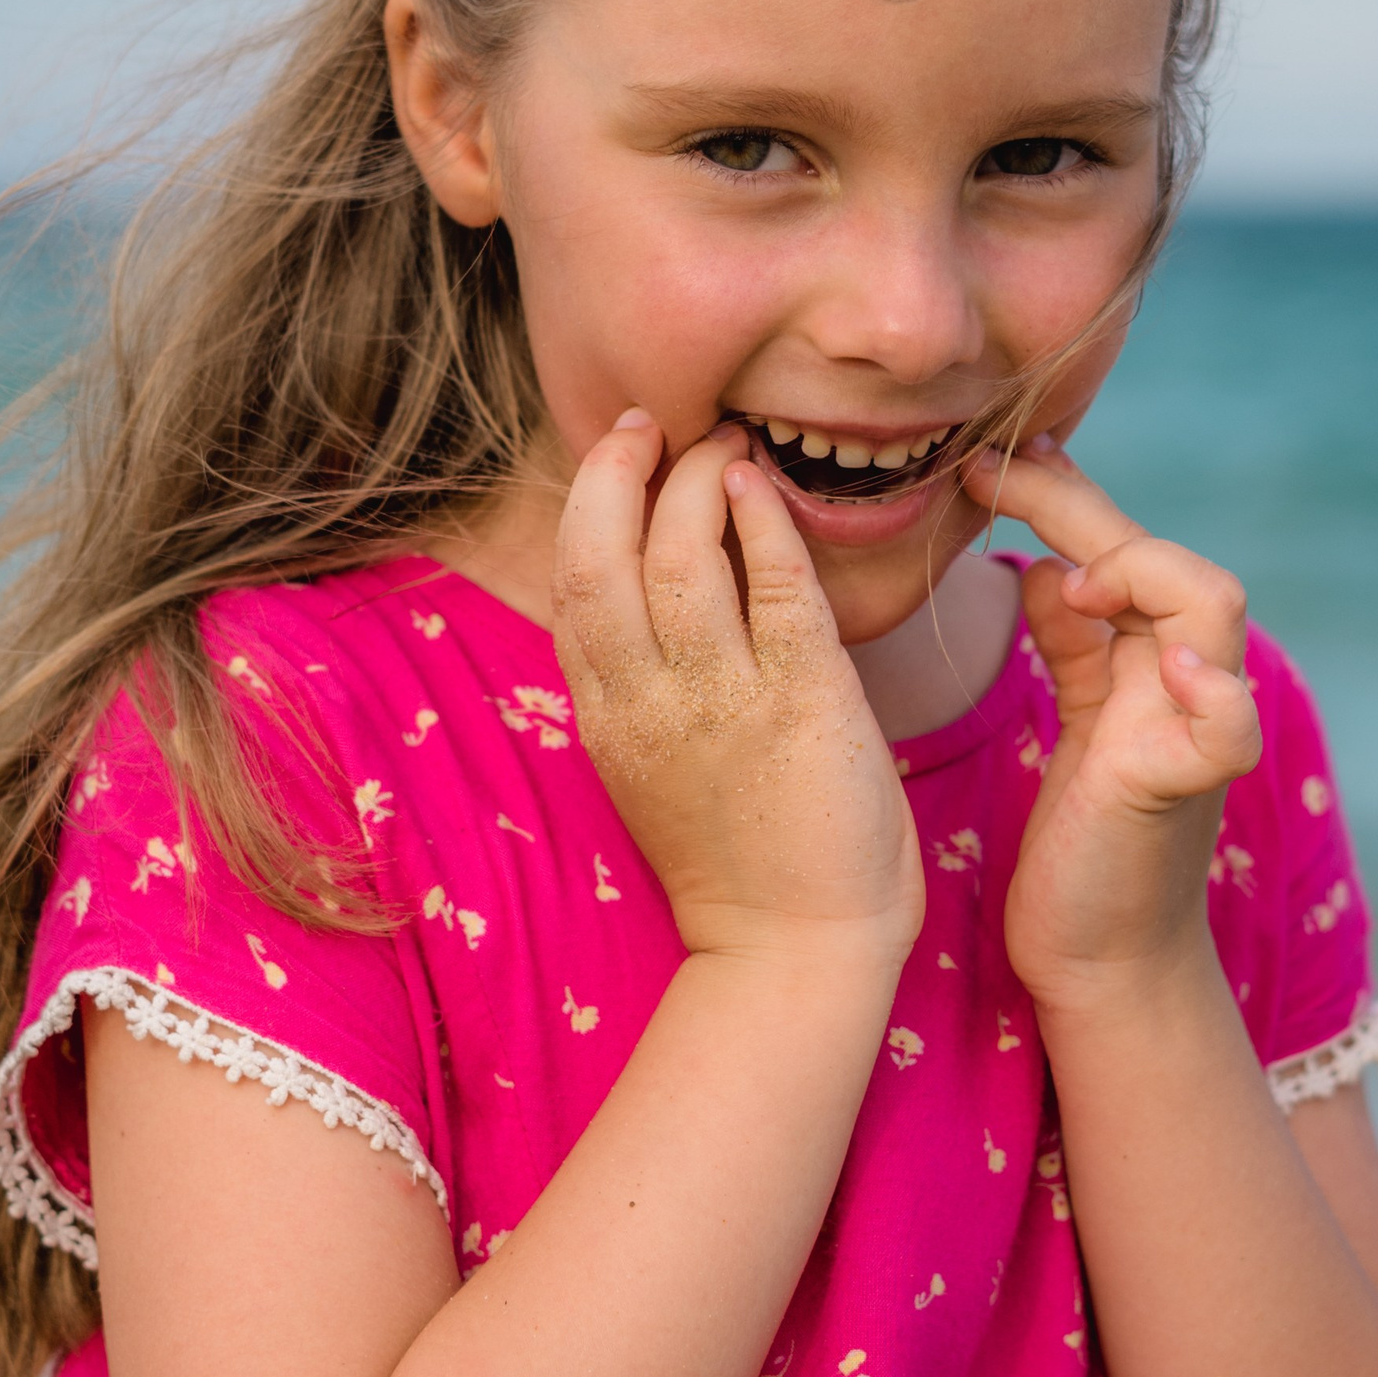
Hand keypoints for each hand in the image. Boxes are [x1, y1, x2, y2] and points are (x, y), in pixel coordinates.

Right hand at [555, 413, 924, 972]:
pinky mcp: (804, 700)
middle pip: (600, 553)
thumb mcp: (653, 768)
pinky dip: (764, 521)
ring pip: (681, 554)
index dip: (590, 502)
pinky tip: (764, 486)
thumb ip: (643, 686)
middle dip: (620, 469)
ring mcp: (723, 699)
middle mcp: (648, 701)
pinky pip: (774, 584)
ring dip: (701, 478)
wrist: (797, 951)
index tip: (619, 453)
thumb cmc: (740, 859)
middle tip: (655, 425)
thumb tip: (655, 594)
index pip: (573, 583)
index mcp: (606, 717)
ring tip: (727, 444)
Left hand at [968, 437, 1260, 1006]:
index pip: (1113, 542)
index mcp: (1146, 656)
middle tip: (992, 475)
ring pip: (1209, 606)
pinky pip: (1226, 726)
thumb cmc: (1083, 843)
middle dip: (1077, 504)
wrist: (1102, 958)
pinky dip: (1209, 691)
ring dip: (1143, 572)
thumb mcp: (1071, 720)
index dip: (1055, 490)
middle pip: (1162, 552)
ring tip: (1076, 578)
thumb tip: (1038, 563)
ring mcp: (1191, 728)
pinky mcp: (1184, 787)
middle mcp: (1181, 678)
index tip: (981, 457)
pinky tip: (1166, 668)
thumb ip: (1071, 641)